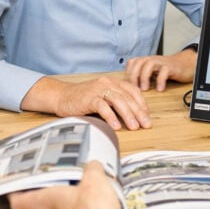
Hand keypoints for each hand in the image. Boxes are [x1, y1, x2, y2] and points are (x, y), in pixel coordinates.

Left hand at [8, 160, 132, 208]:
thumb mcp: (95, 179)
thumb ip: (91, 170)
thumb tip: (92, 165)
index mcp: (50, 201)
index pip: (21, 202)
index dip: (16, 195)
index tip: (13, 190)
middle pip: (45, 208)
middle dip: (56, 197)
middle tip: (63, 186)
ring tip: (88, 197)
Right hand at [21, 76, 151, 130]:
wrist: (62, 96)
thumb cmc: (84, 99)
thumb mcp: (103, 96)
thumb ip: (116, 102)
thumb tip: (134, 116)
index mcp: (113, 82)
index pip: (133, 91)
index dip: (142, 104)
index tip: (147, 117)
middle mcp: (107, 83)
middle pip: (128, 97)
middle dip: (139, 112)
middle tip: (146, 124)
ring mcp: (98, 90)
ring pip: (118, 101)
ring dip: (128, 115)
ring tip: (134, 127)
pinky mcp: (88, 98)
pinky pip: (103, 107)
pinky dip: (111, 117)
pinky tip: (116, 126)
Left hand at [125, 47, 196, 90]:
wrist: (186, 64)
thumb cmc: (168, 70)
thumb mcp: (154, 72)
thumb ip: (143, 76)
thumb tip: (130, 87)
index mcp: (147, 61)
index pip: (132, 62)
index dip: (128, 73)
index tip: (127, 85)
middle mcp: (153, 59)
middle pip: (138, 62)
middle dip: (134, 75)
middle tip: (134, 88)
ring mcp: (162, 62)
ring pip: (149, 64)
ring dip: (144, 77)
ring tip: (145, 89)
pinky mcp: (172, 67)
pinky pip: (164, 71)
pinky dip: (160, 80)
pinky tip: (160, 89)